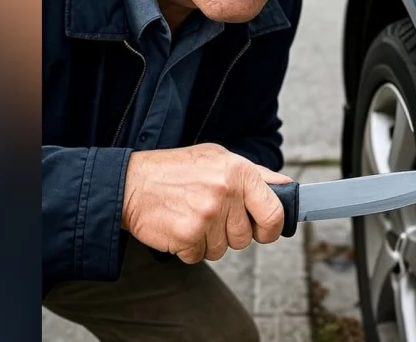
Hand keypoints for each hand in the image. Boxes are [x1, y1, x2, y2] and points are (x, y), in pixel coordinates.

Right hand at [121, 143, 292, 262]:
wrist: (129, 183)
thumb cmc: (174, 170)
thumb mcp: (218, 158)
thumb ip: (255, 174)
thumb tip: (287, 187)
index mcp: (238, 171)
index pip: (274, 211)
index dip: (271, 228)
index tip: (264, 230)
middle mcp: (225, 192)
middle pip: (245, 237)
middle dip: (229, 233)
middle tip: (209, 214)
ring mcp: (207, 216)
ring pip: (222, 249)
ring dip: (207, 240)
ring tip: (190, 216)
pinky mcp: (188, 236)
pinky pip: (199, 256)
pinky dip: (188, 248)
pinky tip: (178, 225)